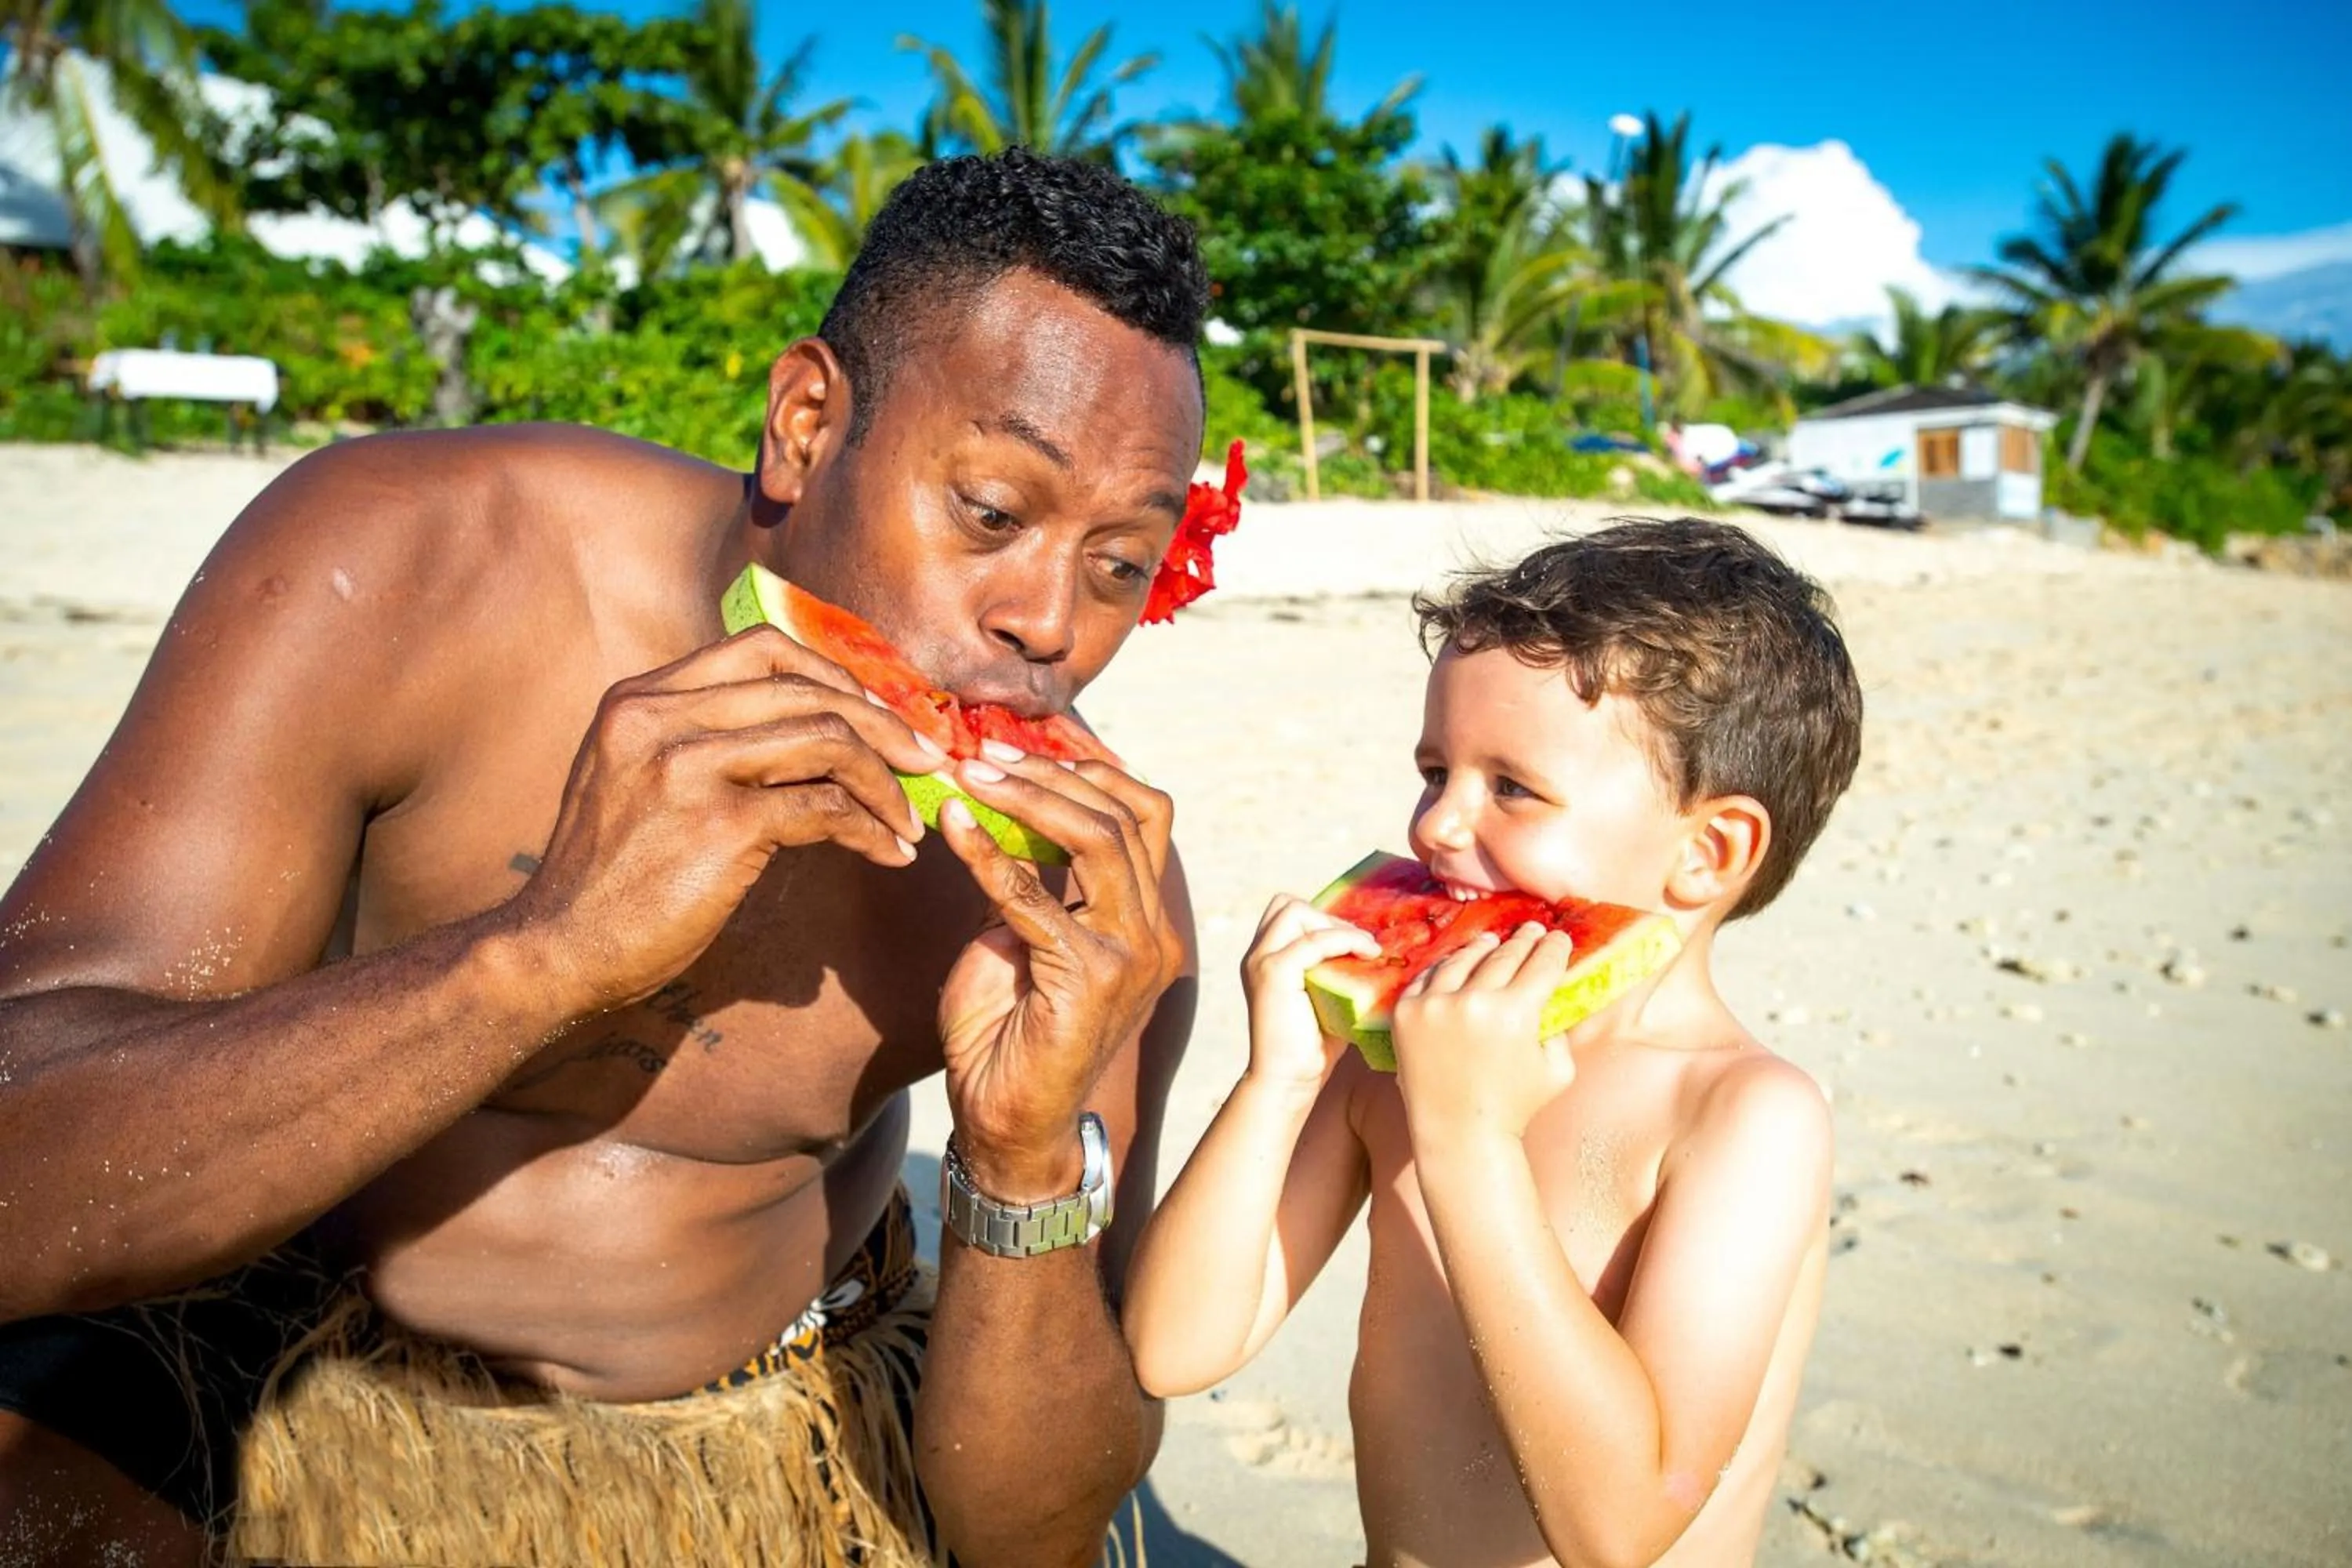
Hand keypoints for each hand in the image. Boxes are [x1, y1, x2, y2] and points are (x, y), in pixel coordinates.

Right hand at [508, 625, 947, 1009]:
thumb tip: (801, 728)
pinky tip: (888, 853)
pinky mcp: (720, 824)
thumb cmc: (610, 877)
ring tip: (909, 819)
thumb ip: (697, 739)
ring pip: (827, 741)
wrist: (556, 950)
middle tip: (926, 760)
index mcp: (642, 698)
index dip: (836, 675)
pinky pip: (826, 810)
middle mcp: (659, 717)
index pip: (762, 650)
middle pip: (807, 689)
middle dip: (883, 723)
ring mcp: (688, 767)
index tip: (878, 714)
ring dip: (885, 781)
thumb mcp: (636, 780)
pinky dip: (870, 830)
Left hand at [934, 748, 1183, 1200]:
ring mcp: (1133, 957)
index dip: (1092, 766)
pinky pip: (1037, 897)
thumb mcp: (1021, 935)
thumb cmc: (1007, 1033)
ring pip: (1100, 840)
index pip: (1144, 813)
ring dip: (1032, 797)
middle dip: (1054, 771)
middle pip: (1128, 815)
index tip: (1028, 739)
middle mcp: (1154, 934)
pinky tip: (955, 828)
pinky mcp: (1093, 979)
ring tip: (975, 774)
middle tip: (989, 749)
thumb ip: (1029, 878)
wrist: (1005, 1123)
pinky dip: (990, 855)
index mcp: (1146, 920)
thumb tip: (998, 803)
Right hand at [1240, 894, 1376, 1089]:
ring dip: (1337, 926)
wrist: (1288, 1081)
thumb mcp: (1325, 997)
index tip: (1353, 944)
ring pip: (1296, 912)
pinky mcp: (1273, 973)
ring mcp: (1261, 962)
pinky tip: (1367, 956)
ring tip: (1365, 950)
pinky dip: (1344, 940)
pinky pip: (1313, 940)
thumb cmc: (1311, 1047)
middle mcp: (1257, 955)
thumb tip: (1376, 952)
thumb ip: (1335, 970)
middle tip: (1359, 946)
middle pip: (1287, 904)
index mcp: (1265, 959)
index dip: (1322, 919)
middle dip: (1328, 918)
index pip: (1287, 912)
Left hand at [1392, 923, 1578, 1145]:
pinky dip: (1445, 968)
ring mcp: (1434, 1004)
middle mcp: (1473, 1001)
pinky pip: (1429, 977)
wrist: (1459, 1134)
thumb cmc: (1515, 1107)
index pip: (1541, 964)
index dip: (1554, 948)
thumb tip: (1557, 994)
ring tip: (1492, 942)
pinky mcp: (1406, 1013)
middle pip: (1504, 956)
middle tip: (1532, 931)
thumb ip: (1562, 1027)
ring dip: (1483, 948)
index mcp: (1515, 1013)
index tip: (1558, 938)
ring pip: (1463, 960)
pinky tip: (1457, 963)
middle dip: (1523, 942)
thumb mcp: (1557, 1068)